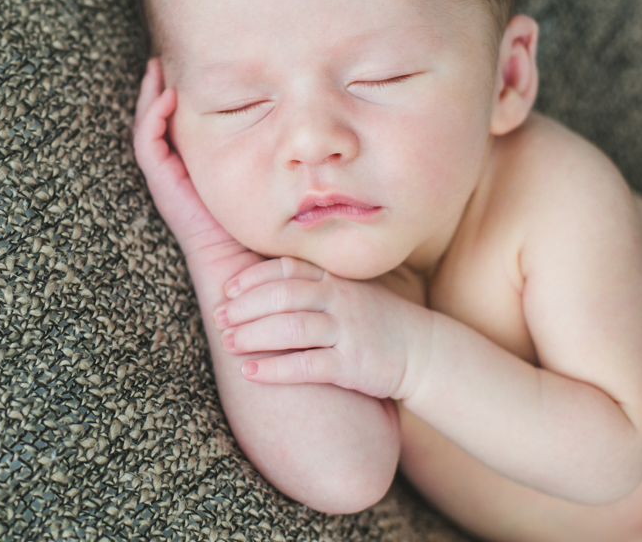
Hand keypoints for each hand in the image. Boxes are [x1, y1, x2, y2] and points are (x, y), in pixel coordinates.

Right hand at [132, 58, 259, 274]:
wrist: (248, 267)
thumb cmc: (262, 227)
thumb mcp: (265, 178)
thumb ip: (269, 153)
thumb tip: (294, 122)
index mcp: (198, 168)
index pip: (181, 124)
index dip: (179, 96)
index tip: (189, 66)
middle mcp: (179, 171)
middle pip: (159, 122)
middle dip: (157, 89)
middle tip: (159, 59)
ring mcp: (168, 178)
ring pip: (148, 130)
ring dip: (149, 98)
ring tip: (155, 69)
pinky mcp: (164, 187)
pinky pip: (149, 147)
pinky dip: (152, 121)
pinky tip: (167, 98)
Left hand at [213, 257, 434, 399]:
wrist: (422, 351)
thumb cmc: (374, 320)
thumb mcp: (346, 291)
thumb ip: (312, 283)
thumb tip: (261, 284)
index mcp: (334, 279)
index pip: (286, 269)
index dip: (253, 277)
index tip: (228, 290)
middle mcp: (339, 300)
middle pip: (283, 296)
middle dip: (245, 307)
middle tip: (219, 319)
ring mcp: (347, 331)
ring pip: (291, 328)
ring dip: (253, 335)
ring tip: (228, 343)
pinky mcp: (353, 365)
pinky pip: (307, 365)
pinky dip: (275, 369)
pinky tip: (251, 373)